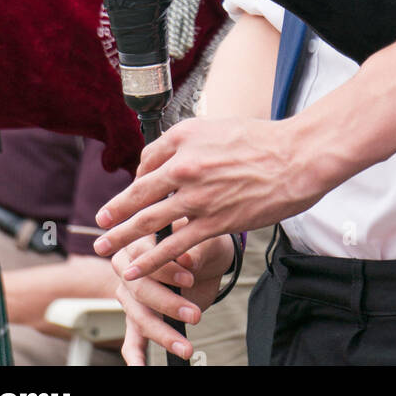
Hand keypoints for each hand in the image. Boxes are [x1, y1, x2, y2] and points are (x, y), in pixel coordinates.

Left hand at [94, 116, 322, 277]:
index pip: (148, 159)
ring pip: (148, 220)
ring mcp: (196, 196)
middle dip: (115, 209)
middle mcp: (184, 164)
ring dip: (121, 236)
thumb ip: (195, 143)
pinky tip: (136, 268)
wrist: (295, 157)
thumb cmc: (264, 141)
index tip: (136, 189)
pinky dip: (151, 258)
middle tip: (100, 220)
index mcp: (185, 136)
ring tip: (104, 247)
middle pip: (138, 191)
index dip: (139, 177)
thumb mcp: (220, 127)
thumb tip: (179, 158)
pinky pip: (173, 244)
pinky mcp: (212, 222)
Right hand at [114, 230, 234, 365]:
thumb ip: (195, 249)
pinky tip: (139, 369)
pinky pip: (131, 339)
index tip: (190, 279)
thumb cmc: (203, 244)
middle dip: (167, 304)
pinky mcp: (138, 318)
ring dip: (162, 334)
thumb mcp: (205, 240)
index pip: (142, 255)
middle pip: (139, 289)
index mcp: (139, 241)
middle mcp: (127, 269)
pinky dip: (135, 356)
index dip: (165, 269)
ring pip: (139, 317)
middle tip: (194, 315)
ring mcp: (129, 296)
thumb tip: (187, 260)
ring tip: (185, 348)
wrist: (207, 259)